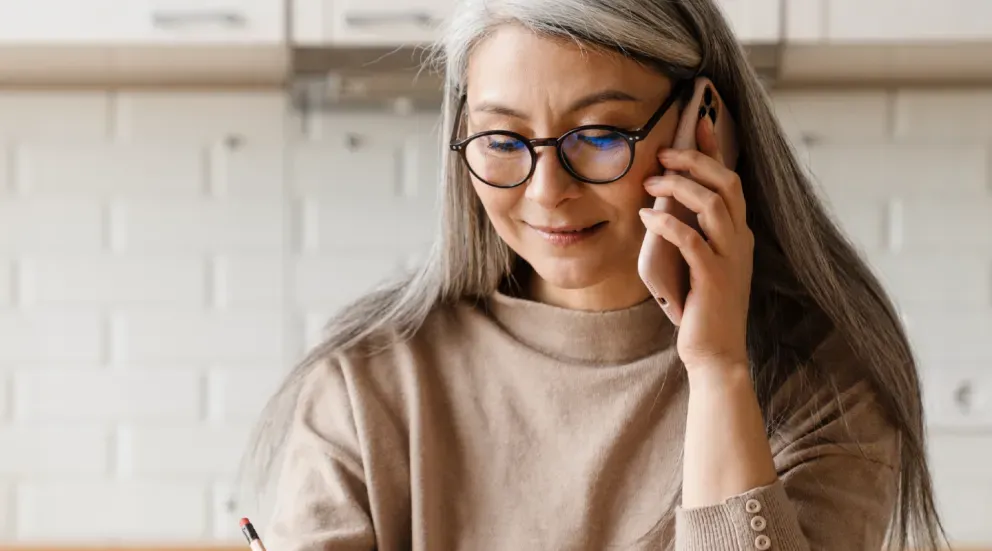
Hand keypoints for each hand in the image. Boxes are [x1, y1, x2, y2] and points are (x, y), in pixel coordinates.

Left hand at [639, 114, 752, 372]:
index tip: (698, 122)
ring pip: (712, 205)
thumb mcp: (698, 263)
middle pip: (726, 184)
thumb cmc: (701, 308)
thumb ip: (691, 233)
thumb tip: (661, 203)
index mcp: (737, 234)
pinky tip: (647, 217)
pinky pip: (692, 240)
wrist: (717, 353)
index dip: (716, 150)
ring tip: (650, 184)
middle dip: (695, 162)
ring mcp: (730, 258)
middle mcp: (739, 240)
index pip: (731, 180)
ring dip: (679, 188)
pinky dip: (668, 224)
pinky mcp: (713, 278)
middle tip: (664, 154)